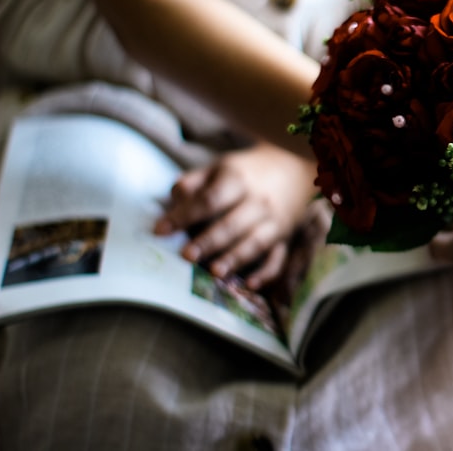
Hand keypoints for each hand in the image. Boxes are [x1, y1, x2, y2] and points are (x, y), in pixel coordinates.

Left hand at [154, 142, 316, 288]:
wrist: (292, 167)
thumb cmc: (246, 173)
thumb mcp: (219, 168)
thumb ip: (194, 182)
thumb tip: (173, 200)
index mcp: (237, 180)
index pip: (209, 199)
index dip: (184, 215)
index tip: (160, 230)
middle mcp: (258, 201)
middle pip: (232, 223)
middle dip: (209, 241)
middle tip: (186, 256)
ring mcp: (274, 221)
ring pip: (255, 242)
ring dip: (235, 258)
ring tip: (214, 272)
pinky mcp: (285, 238)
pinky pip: (278, 259)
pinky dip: (266, 274)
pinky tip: (250, 285)